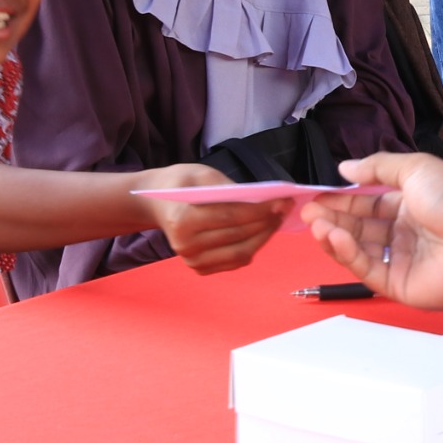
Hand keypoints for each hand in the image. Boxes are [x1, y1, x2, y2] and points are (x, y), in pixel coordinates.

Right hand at [135, 164, 290, 274]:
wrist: (157, 205)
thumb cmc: (179, 185)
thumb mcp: (200, 174)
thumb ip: (229, 187)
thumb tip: (262, 199)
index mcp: (182, 220)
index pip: (230, 217)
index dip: (260, 210)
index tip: (282, 201)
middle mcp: (186, 245)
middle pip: (238, 236)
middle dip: (267, 222)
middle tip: (285, 208)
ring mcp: (192, 260)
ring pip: (241, 252)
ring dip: (264, 236)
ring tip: (277, 219)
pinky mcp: (200, 268)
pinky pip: (235, 261)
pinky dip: (253, 246)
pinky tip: (263, 231)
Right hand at [300, 152, 442, 308]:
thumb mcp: (416, 168)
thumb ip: (378, 167)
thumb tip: (344, 168)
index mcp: (409, 204)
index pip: (367, 203)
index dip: (341, 200)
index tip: (315, 197)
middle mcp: (404, 232)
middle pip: (359, 227)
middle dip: (332, 218)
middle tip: (307, 212)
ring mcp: (401, 260)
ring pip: (358, 249)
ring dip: (335, 236)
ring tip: (316, 223)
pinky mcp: (399, 285)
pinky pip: (367, 269)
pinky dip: (348, 254)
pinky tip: (335, 236)